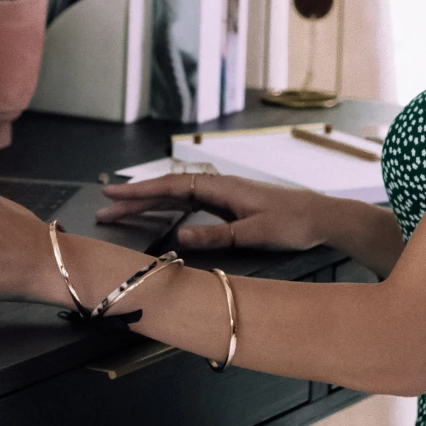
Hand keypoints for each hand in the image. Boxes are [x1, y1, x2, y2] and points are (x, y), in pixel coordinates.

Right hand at [96, 171, 332, 253]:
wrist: (321, 217)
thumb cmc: (292, 222)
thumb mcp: (254, 232)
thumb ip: (216, 236)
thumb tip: (179, 238)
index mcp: (221, 188)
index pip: (171, 187)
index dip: (140, 193)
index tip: (113, 197)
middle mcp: (217, 188)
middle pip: (167, 191)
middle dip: (134, 200)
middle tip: (104, 210)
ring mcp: (221, 196)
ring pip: (175, 198)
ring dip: (147, 205)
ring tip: (119, 213)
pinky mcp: (226, 207)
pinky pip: (188, 205)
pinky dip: (166, 208)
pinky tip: (155, 214)